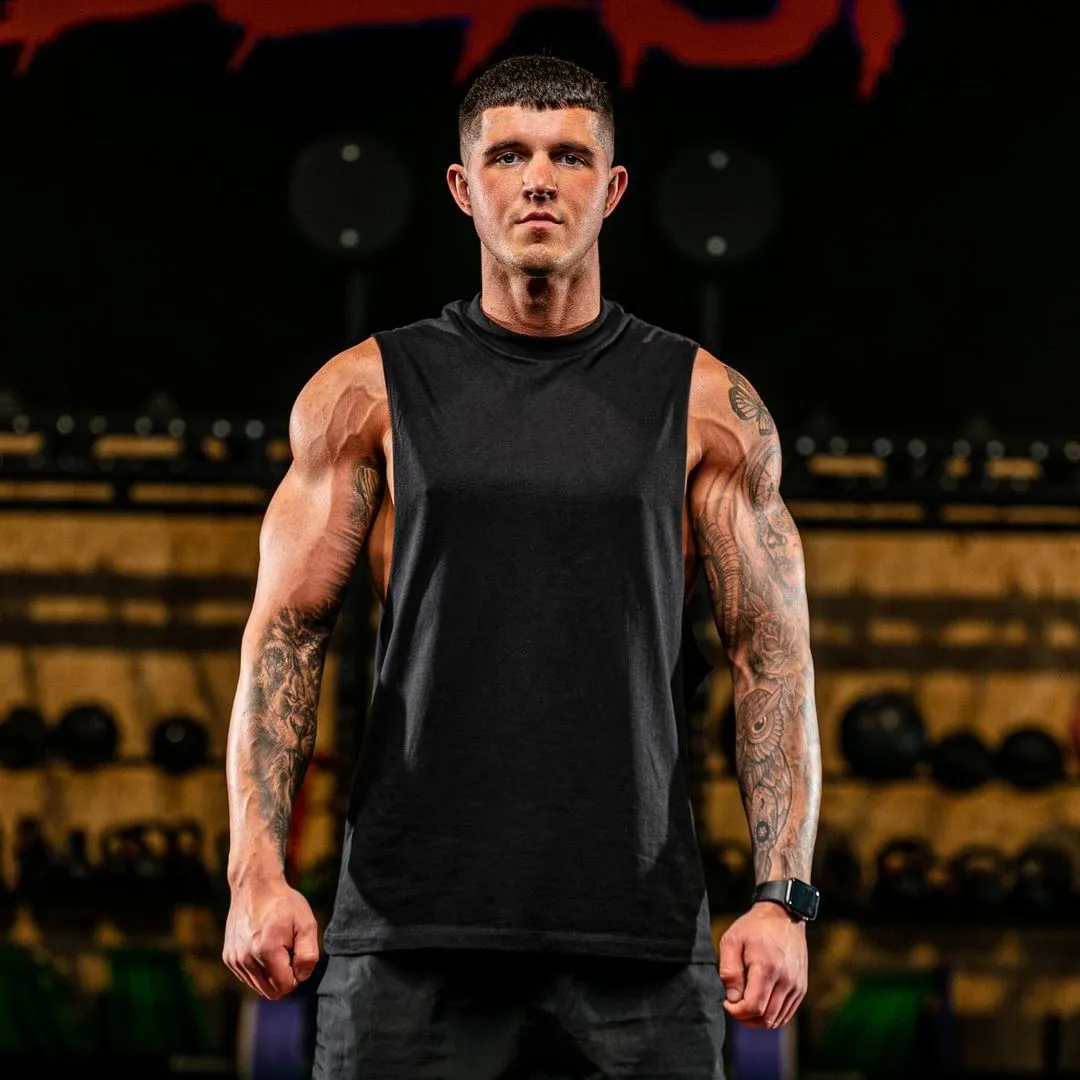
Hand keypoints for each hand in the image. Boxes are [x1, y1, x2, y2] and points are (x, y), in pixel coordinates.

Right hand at [223, 875, 319, 998]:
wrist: (255, 886)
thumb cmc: (284, 903)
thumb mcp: (306, 923)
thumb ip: (308, 955)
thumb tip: (301, 978)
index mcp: (266, 950)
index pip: (286, 986)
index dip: (297, 973)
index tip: (297, 953)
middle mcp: (245, 958)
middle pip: (271, 992)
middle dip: (284, 977)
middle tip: (288, 951)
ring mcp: (234, 960)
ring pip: (259, 987)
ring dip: (271, 974)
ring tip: (276, 948)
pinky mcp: (228, 958)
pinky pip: (248, 978)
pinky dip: (259, 969)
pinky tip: (263, 948)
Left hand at [718, 901, 807, 1028]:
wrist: (784, 915)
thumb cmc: (754, 927)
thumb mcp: (732, 940)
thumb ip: (729, 971)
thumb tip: (732, 999)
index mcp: (767, 968)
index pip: (753, 1007)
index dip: (736, 1012)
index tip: (726, 1001)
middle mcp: (786, 980)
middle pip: (765, 1018)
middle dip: (745, 1018)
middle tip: (734, 1005)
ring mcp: (797, 986)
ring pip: (777, 1020)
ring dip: (758, 1020)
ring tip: (745, 1004)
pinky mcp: (801, 988)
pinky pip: (786, 1014)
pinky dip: (771, 1016)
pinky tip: (759, 1003)